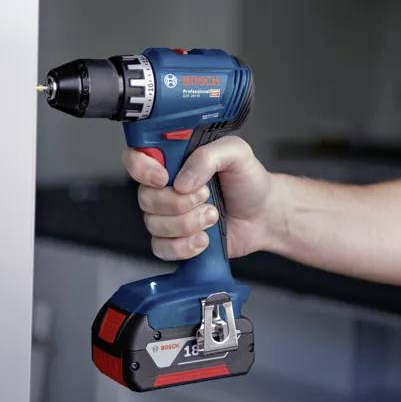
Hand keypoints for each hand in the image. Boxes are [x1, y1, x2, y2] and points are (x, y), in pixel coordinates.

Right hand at [121, 136, 275, 260]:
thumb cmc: (249, 181)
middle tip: (205, 195)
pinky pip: (162, 248)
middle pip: (144, 197)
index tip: (164, 178)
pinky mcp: (175, 240)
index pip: (136, 158)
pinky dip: (184, 246)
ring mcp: (168, 215)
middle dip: (177, 202)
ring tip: (212, 216)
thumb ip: (207, 156)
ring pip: (154, 225)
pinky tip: (204, 239)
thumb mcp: (236, 153)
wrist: (264, 215)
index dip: (142, 169)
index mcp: (173, 159)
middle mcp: (165, 187)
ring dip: (187, 224)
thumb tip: (182, 180)